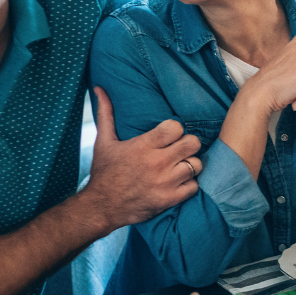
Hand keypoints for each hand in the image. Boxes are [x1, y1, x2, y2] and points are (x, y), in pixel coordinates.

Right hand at [83, 87, 201, 230]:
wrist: (101, 206)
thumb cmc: (104, 172)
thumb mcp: (103, 141)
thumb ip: (106, 113)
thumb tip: (100, 88)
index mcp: (143, 147)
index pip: (176, 128)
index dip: (175, 129)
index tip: (169, 134)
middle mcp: (156, 163)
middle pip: (192, 143)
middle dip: (188, 144)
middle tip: (179, 148)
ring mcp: (165, 183)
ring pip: (196, 165)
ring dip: (190, 164)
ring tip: (179, 165)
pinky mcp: (169, 199)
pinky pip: (194, 186)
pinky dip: (189, 184)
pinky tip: (179, 181)